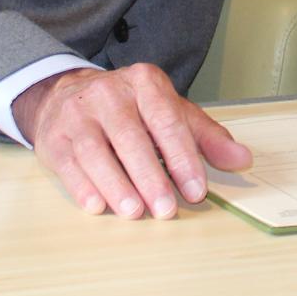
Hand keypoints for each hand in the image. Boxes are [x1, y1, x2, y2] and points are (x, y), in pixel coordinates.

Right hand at [13, 63, 251, 218]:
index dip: (183, 157)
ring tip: (135, 212)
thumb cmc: (131, 110)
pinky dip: (82, 186)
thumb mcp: (171, 113)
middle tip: (167, 209)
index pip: (167, 120)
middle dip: (150, 177)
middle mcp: (109, 94)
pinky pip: (69, 164)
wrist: (67, 95)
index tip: (197, 190)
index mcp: (145, 83)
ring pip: (97, 152)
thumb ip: (206, 137)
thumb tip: (243, 159)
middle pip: (131, 138)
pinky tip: (97, 206)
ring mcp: (78, 115)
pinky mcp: (53, 138)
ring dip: (117, 185)